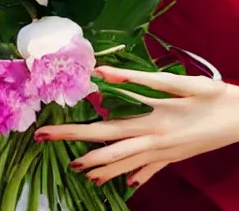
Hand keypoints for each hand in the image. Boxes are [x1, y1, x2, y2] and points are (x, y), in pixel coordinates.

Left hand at [34, 66, 238, 188]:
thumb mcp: (179, 83)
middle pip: (107, 148)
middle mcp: (154, 143)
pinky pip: (150, 169)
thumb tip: (103, 74)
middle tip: (44, 141)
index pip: (102, 131)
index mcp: (152, 124)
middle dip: (74, 146)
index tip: (45, 131)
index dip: (72, 131)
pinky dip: (136, 175)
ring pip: (125, 164)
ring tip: (78, 170)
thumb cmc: (214, 97)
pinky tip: (128, 184)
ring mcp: (165, 153)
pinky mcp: (175, 156)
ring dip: (100, 167)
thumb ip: (139, 81)